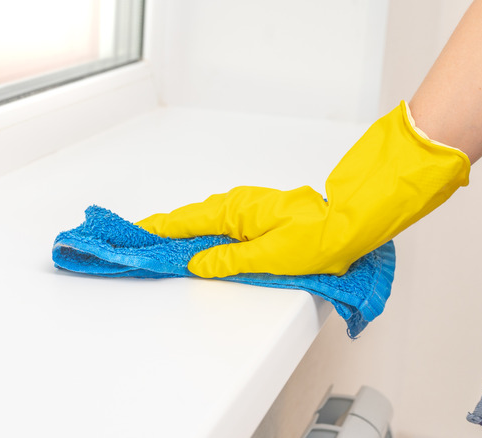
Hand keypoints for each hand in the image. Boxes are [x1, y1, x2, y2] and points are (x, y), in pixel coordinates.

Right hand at [137, 102, 469, 277]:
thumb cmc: (318, 238)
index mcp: (236, 213)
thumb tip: (198, 264)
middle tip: (133, 242)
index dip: (155, 230)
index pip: (184, 222)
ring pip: (202, 223)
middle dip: (160, 232)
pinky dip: (199, 234)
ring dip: (178, 233)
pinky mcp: (256, 218)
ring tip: (154, 245)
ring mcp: (247, 211)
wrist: (351, 223)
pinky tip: (192, 245)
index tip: (130, 234)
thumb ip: (229, 261)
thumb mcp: (270, 257)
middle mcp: (237, 207)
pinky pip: (217, 226)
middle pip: (188, 221)